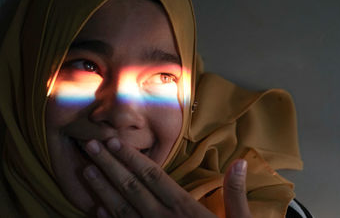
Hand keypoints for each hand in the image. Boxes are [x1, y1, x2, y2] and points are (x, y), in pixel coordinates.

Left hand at [83, 138, 251, 217]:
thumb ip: (235, 193)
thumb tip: (240, 162)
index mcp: (185, 209)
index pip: (153, 176)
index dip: (131, 158)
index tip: (114, 141)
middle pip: (132, 188)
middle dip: (110, 166)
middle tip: (91, 146)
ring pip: (122, 209)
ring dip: (103, 189)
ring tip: (86, 170)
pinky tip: (94, 208)